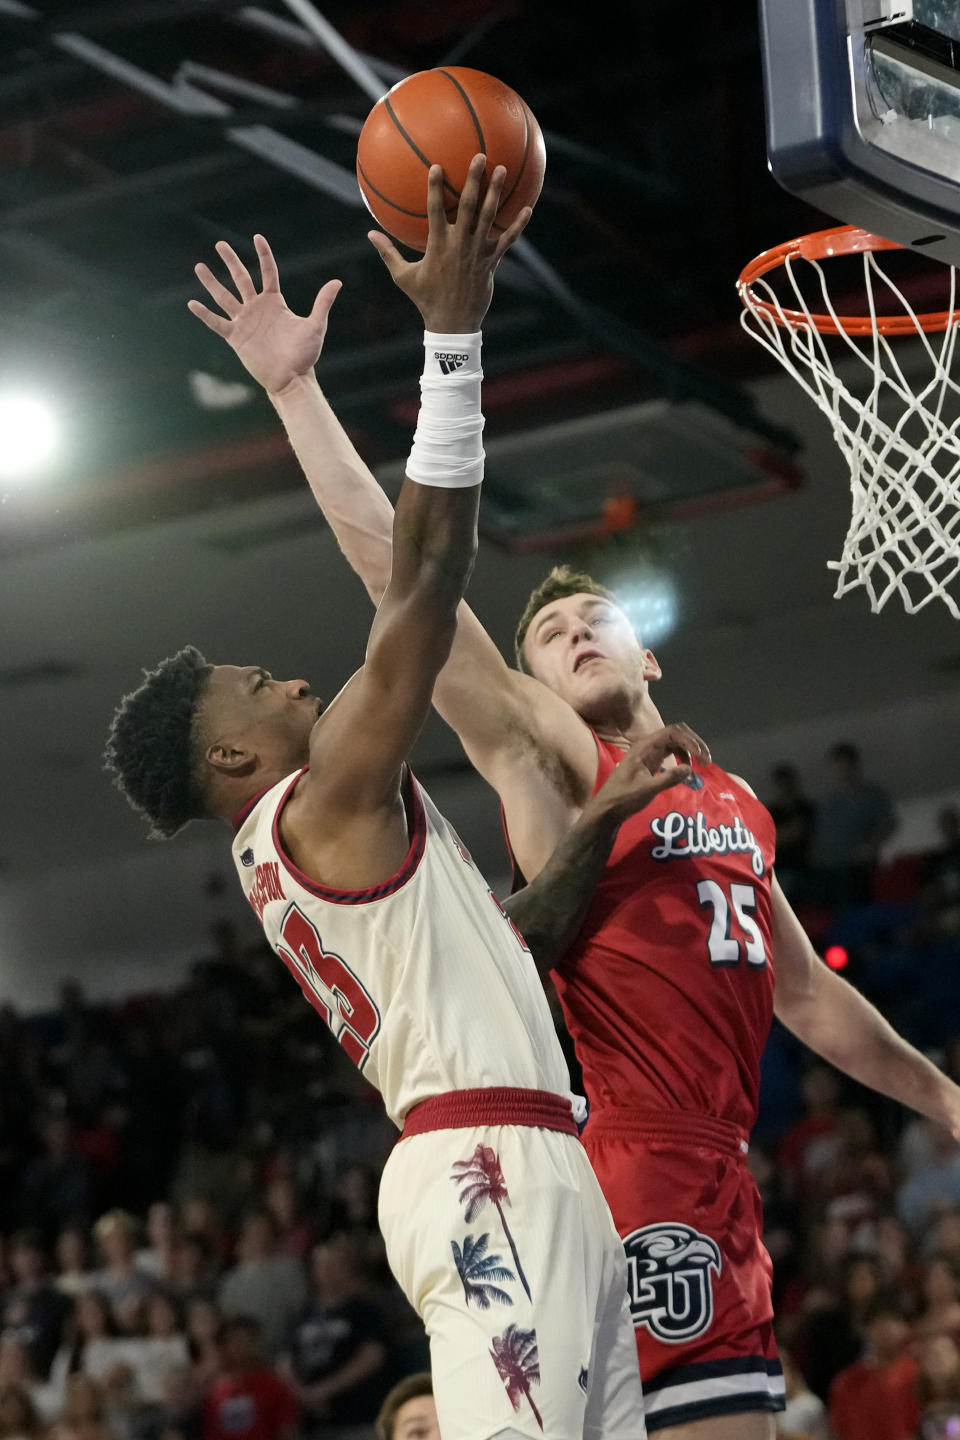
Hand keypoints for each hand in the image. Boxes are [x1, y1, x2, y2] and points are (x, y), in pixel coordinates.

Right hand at [188, 234, 341, 397]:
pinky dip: (205, 315)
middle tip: (220, 244)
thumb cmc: (305, 355)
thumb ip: (322, 303)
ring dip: (211, 283)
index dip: (263, 255)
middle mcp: (257, 308)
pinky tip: (192, 303)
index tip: (258, 237)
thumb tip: (337, 281)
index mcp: (275, 302)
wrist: (292, 378)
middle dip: (231, 261)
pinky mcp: (236, 337)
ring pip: (224, 297)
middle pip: (241, 279)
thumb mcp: (315, 326)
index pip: (268, 273)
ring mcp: (244, 322)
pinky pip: (217, 323)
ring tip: (199, 266)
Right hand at [367, 153, 531, 331]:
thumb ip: (388, 253)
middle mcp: (459, 244)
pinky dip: (518, 225)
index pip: (435, 211)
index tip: (436, 166)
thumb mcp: (403, 277)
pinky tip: (528, 209)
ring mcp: (477, 252)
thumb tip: (369, 234)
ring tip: (502, 170)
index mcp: (437, 245)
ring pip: (489, 217)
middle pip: (468, 206)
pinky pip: (507, 241)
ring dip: (496, 193)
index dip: (435, 188)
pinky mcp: (491, 262)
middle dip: (474, 180)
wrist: (453, 324)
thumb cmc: (426, 300)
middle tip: (480, 156)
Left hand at [588, 723, 711, 826]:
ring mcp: (650, 753)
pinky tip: (687, 771)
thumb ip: (667, 778)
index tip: (701, 757)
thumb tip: (689, 768)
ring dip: (690, 750)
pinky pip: (671, 752)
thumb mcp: (646, 790)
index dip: (689, 741)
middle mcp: (647, 745)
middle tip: (707, 760)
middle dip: (694, 743)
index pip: (672, 732)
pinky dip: (683, 758)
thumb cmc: (623, 799)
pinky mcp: (651, 762)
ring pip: (675, 742)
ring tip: (702, 765)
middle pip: (676, 733)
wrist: (607, 809)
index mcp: (644, 747)